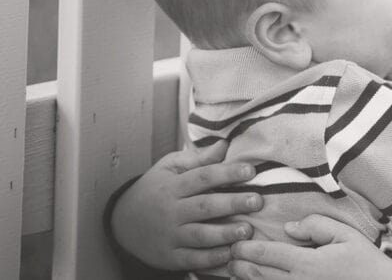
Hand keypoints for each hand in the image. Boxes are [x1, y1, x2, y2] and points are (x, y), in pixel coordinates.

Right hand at [110, 140, 262, 269]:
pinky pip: (192, 259)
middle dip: (232, 204)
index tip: (250, 171)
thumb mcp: (169, 168)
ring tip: (247, 230)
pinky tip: (231, 253)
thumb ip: (198, 159)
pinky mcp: (169, 257)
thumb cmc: (155, 189)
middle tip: (257, 201)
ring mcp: (170, 236)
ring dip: (225, 234)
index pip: (202, 177)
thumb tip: (224, 145)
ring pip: (200, 235)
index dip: (227, 173)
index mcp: (173, 187)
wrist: (122, 223)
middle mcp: (171, 212)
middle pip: (204, 207)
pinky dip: (212, 258)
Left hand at [229, 215, 391, 279]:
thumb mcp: (345, 235)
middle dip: (238, 265)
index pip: (267, 255)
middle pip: (257, 275)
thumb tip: (289, 228)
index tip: (236, 244)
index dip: (246, 249)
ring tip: (233, 273)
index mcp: (306, 263)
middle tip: (228, 257)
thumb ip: (316, 225)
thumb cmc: (365, 262)